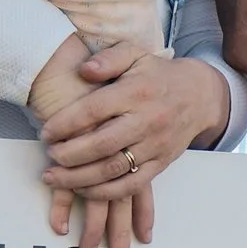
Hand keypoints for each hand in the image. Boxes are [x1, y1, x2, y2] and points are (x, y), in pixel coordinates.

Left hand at [31, 40, 230, 247]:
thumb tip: (84, 70)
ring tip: (54, 177)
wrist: (201, 95)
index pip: (94, 109)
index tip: (46, 131)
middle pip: (102, 144)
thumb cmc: (157, 75)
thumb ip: (108, 59)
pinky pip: (132, 185)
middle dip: (69, 154)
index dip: (65, 122)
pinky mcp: (161, 164)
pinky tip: (83, 190)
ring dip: (80, 178)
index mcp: (136, 91)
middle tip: (48, 156)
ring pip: (113, 169)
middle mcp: (146, 120)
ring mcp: (155, 145)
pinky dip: (105, 192)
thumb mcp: (134, 55)